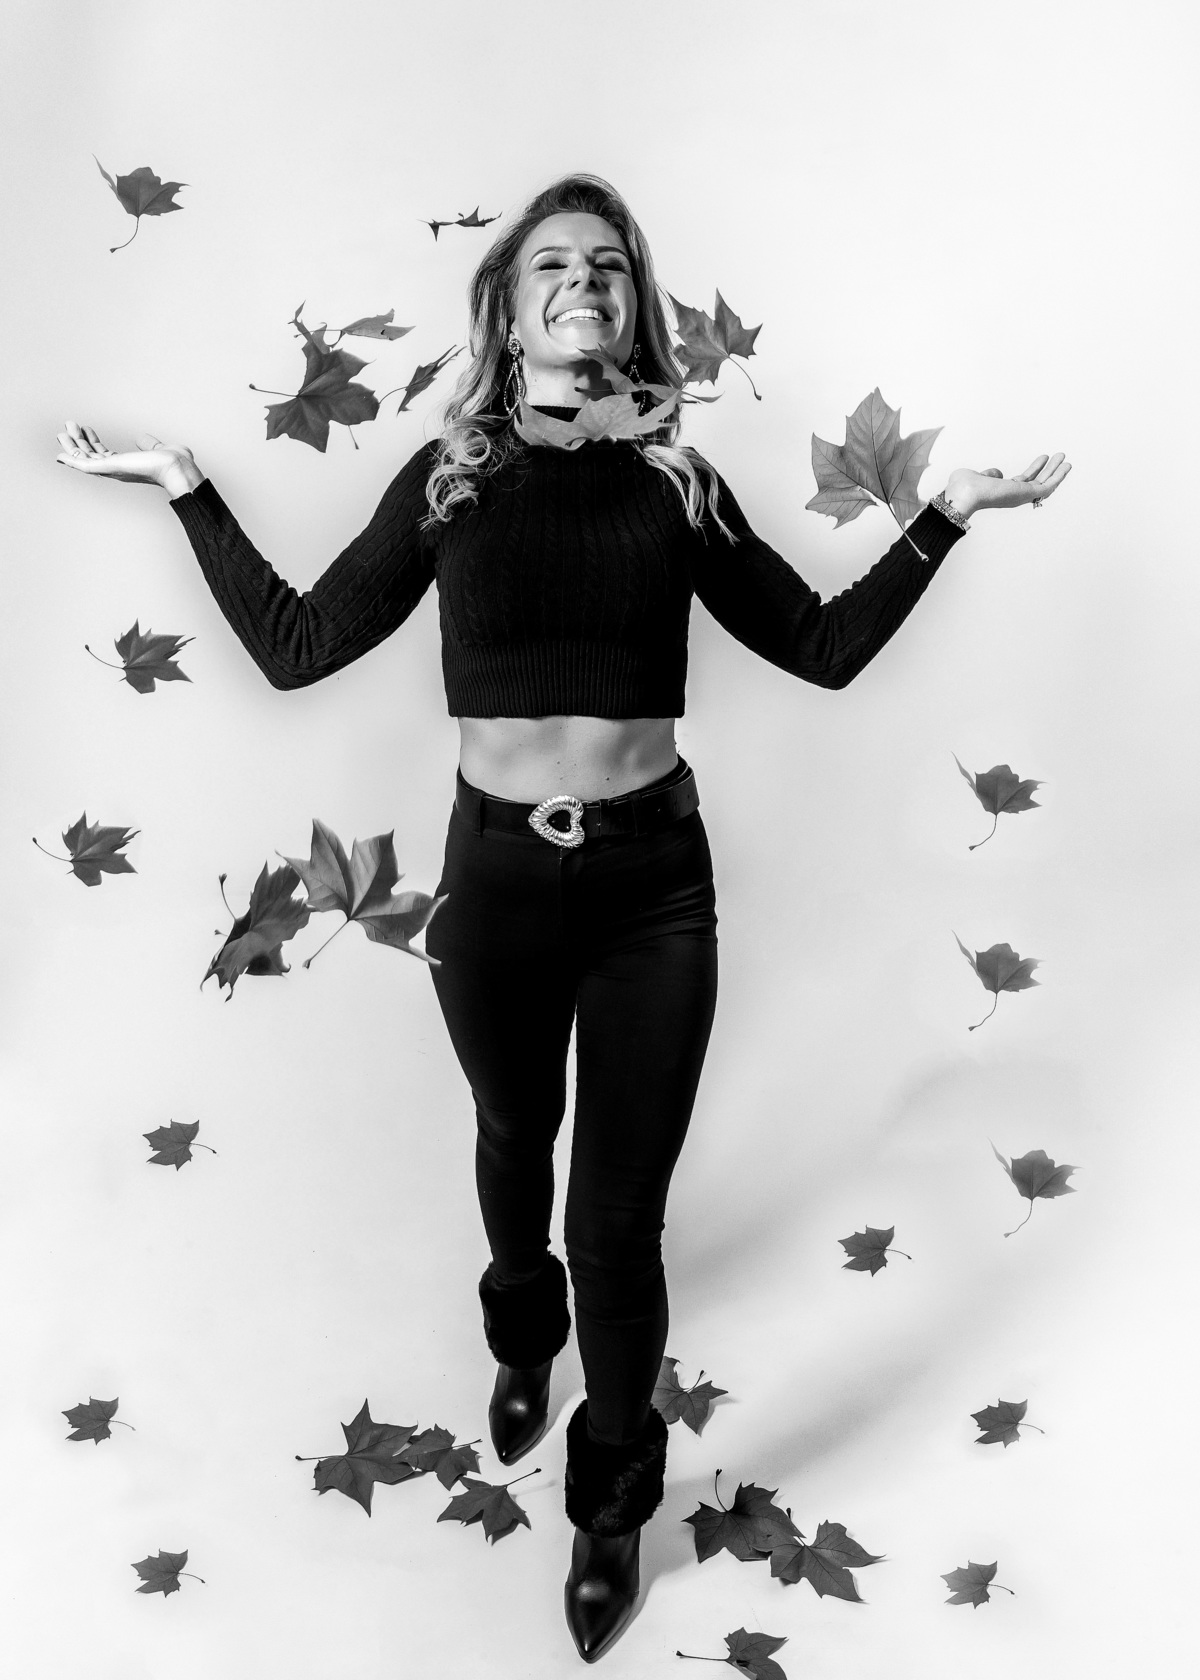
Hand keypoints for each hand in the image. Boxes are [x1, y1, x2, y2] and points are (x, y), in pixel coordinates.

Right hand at [55, 419, 202, 494]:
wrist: (178, 467)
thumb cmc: (175, 462)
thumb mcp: (157, 449)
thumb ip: (148, 444)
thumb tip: (141, 439)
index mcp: (128, 465)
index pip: (104, 455)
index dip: (93, 443)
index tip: (86, 429)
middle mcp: (118, 469)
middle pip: (91, 456)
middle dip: (78, 442)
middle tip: (69, 426)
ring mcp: (113, 470)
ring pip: (85, 459)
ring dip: (72, 446)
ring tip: (62, 431)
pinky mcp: (110, 468)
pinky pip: (85, 467)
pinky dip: (72, 461)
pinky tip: (61, 454)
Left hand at [943, 453, 1070, 519]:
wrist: (963, 494)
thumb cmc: (963, 488)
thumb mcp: (978, 476)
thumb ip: (989, 474)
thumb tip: (998, 474)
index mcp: (1003, 492)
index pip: (1023, 482)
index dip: (1035, 470)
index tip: (1043, 459)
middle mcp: (1014, 495)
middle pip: (1037, 482)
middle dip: (1049, 469)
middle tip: (1059, 457)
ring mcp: (1021, 496)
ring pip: (1045, 483)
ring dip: (1056, 470)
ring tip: (1064, 457)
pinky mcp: (1026, 494)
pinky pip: (1048, 487)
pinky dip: (1058, 476)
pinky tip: (1066, 465)